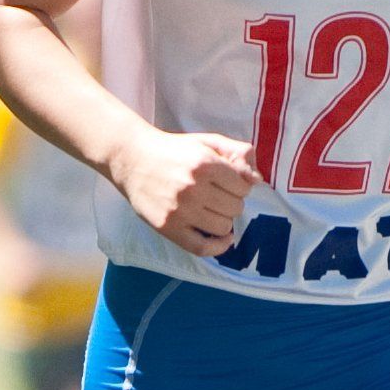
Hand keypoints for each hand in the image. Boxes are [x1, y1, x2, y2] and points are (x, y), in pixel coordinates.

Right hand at [111, 121, 260, 257]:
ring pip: (223, 227)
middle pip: (235, 208)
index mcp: (204, 163)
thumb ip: (236, 153)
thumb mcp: (206, 142)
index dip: (240, 186)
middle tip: (218, 196)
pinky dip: (219, 247)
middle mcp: (193, 187)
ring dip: (224, 220)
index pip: (243, 186)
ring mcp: (180, 210)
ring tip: (212, 210)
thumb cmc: (173, 150)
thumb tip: (257, 180)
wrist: (132, 159)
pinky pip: (202, 247)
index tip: (229, 185)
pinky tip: (224, 239)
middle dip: (232, 202)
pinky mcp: (168, 227)